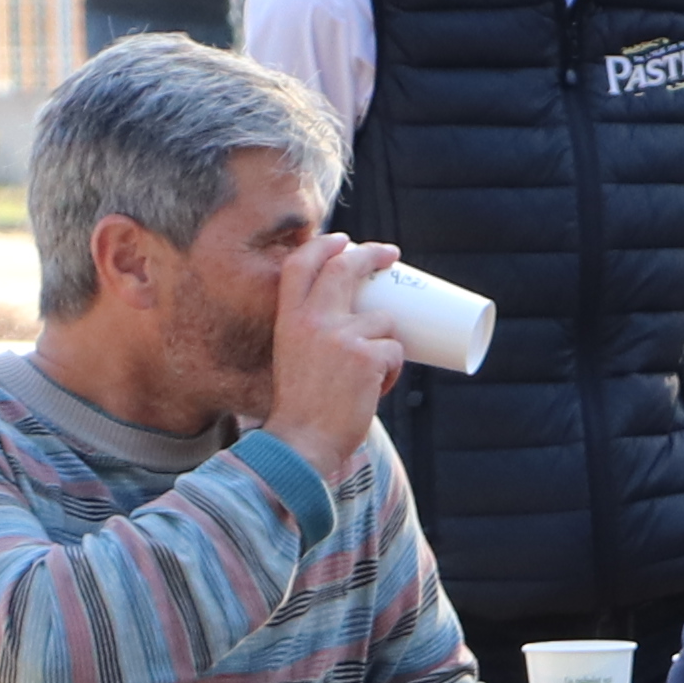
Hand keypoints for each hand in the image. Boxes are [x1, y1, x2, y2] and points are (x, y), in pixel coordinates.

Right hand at [266, 230, 409, 467]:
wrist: (302, 442)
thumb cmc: (302, 408)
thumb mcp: (293, 358)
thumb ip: (314, 336)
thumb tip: (357, 319)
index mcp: (288, 319)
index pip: (301, 264)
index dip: (324, 245)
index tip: (344, 239)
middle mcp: (311, 320)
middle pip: (346, 268)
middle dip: (372, 254)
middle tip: (391, 255)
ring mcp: (340, 335)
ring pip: (384, 321)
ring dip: (386, 346)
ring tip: (368, 378)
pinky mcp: (366, 356)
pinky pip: (395, 352)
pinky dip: (391, 373)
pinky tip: (374, 392)